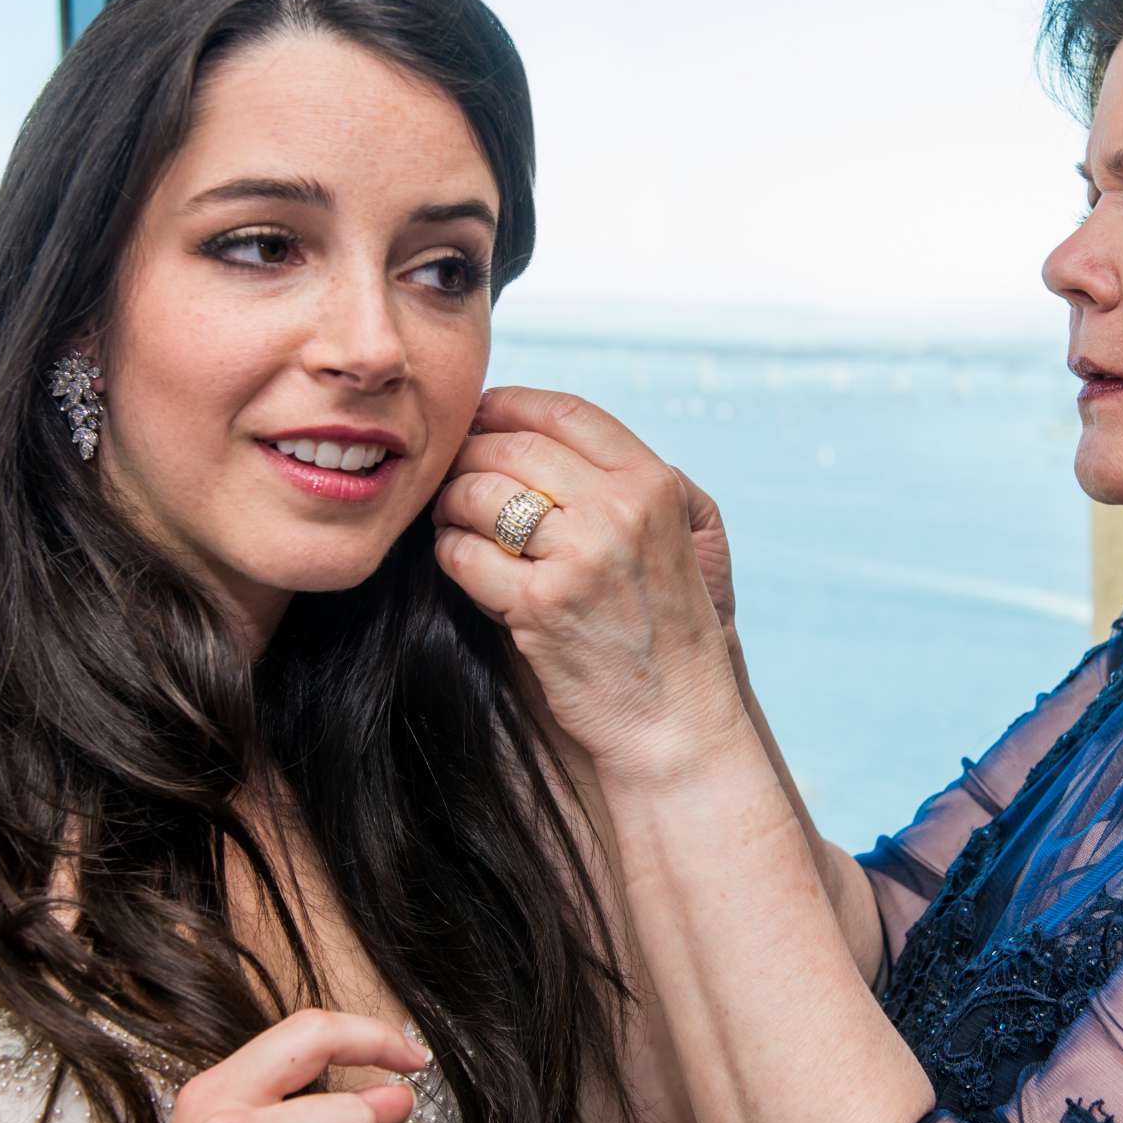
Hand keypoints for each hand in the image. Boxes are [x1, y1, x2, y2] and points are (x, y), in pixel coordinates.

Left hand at [433, 387, 746, 781]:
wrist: (674, 718)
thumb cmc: (660, 628)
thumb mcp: (665, 536)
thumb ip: (613, 483)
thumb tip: (529, 433)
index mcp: (651, 484)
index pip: (564, 411)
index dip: (509, 404)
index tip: (481, 415)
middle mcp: (619, 511)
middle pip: (511, 446)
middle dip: (468, 455)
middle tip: (451, 475)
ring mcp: (578, 557)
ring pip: (479, 493)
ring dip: (451, 503)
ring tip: (451, 520)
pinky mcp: (539, 606)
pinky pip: (463, 554)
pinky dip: (449, 552)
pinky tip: (458, 561)